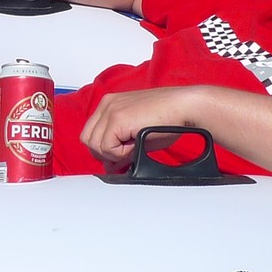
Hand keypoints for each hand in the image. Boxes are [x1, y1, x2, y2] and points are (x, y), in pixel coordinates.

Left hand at [78, 88, 203, 171]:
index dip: (103, 149)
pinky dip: (120, 153)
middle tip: (127, 153)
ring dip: (113, 153)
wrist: (183, 107)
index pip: (90, 133)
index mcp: (110, 104)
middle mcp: (107, 104)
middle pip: (87, 139)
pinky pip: (106, 147)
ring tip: (134, 146)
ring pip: (94, 145)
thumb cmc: (168, 119)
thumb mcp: (137, 137)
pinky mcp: (117, 118)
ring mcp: (110, 110)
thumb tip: (109, 167)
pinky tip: (136, 145)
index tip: (122, 152)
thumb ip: (119, 149)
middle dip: (104, 153)